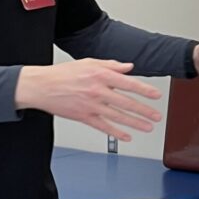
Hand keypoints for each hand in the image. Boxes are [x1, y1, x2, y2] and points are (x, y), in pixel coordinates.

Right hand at [15, 59, 161, 140]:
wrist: (41, 86)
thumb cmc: (63, 74)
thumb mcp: (89, 63)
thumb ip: (111, 65)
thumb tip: (129, 67)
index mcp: (100, 75)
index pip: (128, 83)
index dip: (145, 90)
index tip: (156, 95)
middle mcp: (97, 91)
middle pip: (126, 103)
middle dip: (144, 110)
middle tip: (157, 116)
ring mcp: (91, 106)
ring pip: (118, 116)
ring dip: (135, 123)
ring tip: (148, 127)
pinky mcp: (84, 117)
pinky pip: (103, 127)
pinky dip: (116, 133)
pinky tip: (127, 136)